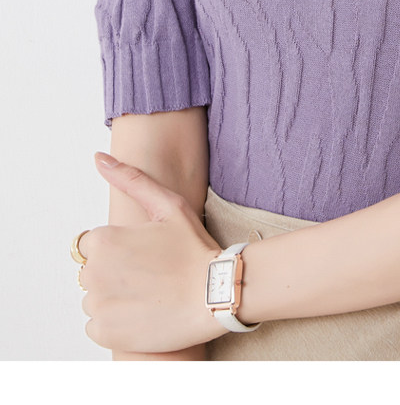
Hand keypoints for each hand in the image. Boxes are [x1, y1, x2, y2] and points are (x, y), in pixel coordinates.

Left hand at [79, 153, 225, 352]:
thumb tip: (99, 158)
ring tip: (150, 295)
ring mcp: (98, 306)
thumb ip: (130, 179)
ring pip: (95, 299)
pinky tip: (144, 313)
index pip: (93, 245)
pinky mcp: (105, 333)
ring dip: (114, 298)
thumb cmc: (194, 249)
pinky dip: (116, 323)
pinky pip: (98, 326)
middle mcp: (93, 273)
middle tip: (152, 274)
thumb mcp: (168, 205)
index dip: (120, 249)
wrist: (216, 295)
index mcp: (103, 240)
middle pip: (93, 272)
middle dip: (116, 272)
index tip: (145, 255)